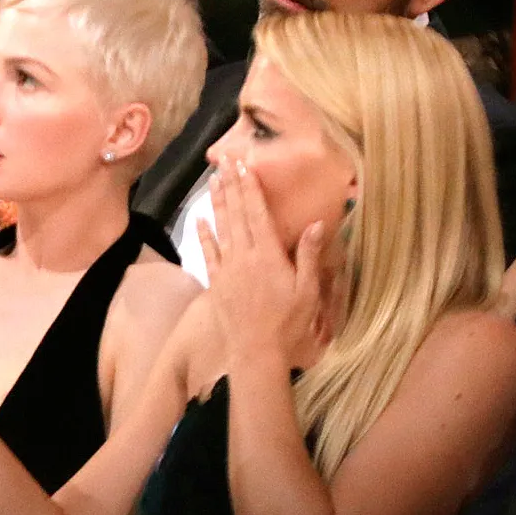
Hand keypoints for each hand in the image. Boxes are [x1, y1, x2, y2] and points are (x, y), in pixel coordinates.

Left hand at [198, 158, 327, 369]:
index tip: (244, 166)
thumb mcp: (307, 290)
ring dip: (217, 202)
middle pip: (236, 213)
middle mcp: (244, 255)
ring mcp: (227, 267)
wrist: (256, 352)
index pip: (257, 212)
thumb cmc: (288, 323)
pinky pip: (207, 253)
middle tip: (224, 162)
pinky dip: (203, 234)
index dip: (250, 187)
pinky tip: (200, 219)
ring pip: (220, 227)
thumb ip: (307, 254)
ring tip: (212, 180)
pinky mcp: (216, 282)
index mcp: (268, 253)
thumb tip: (316, 223)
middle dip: (230, 186)